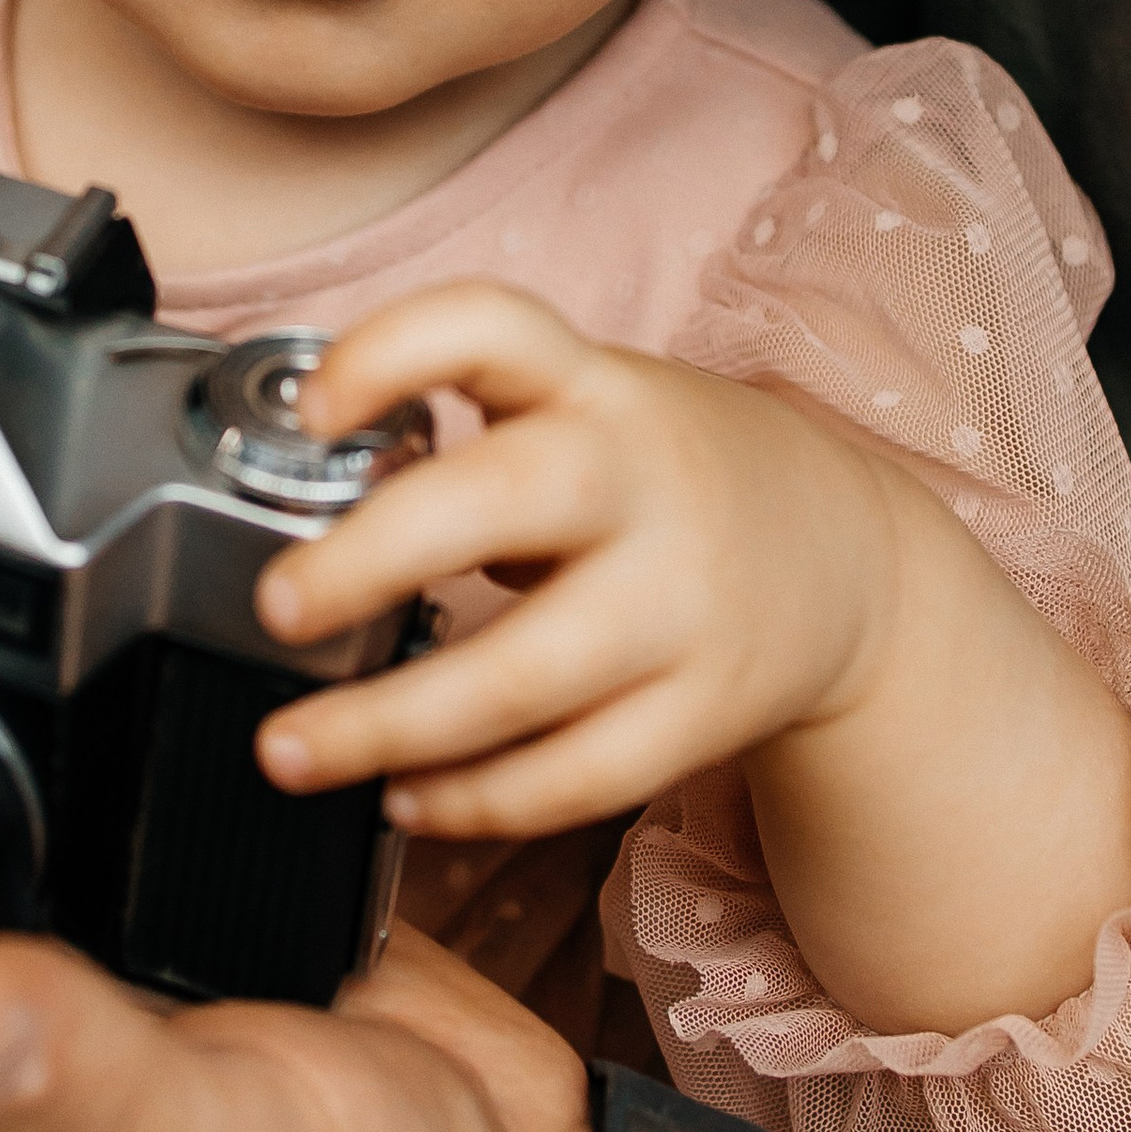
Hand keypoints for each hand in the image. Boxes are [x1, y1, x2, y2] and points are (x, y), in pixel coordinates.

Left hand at [254, 284, 903, 840]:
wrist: (852, 559)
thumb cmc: (670, 479)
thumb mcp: (589, 411)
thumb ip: (472, 444)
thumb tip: (311, 517)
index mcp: (593, 389)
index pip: (493, 329)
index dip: (393, 355)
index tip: (314, 409)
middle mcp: (640, 483)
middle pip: (503, 503)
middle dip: (370, 560)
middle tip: (277, 608)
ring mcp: (682, 602)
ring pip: (528, 675)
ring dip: (392, 725)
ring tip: (293, 749)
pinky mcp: (707, 709)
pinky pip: (580, 775)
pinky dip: (477, 802)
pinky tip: (408, 800)